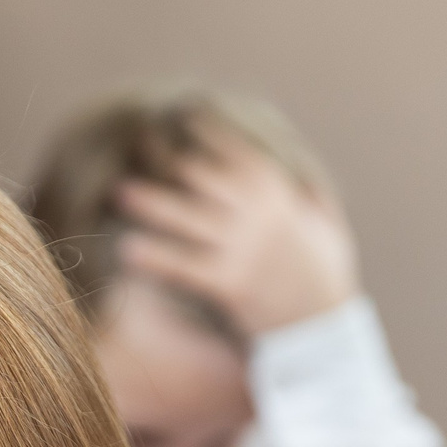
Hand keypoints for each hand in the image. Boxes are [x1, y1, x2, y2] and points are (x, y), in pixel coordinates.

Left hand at [113, 133, 358, 338]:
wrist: (324, 331)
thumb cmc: (326, 277)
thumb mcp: (327, 226)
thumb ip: (310, 195)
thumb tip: (299, 170)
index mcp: (280, 195)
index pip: (239, 152)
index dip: (210, 132)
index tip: (188, 115)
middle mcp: (259, 215)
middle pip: (203, 178)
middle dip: (168, 160)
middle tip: (137, 143)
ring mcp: (243, 248)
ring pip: (187, 217)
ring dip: (152, 203)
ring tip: (119, 191)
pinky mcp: (229, 284)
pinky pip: (183, 266)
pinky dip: (155, 257)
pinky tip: (128, 251)